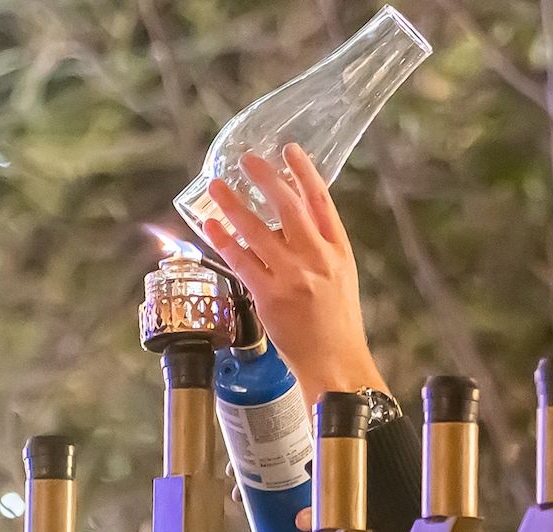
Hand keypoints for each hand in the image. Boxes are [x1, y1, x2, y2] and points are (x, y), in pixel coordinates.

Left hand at [197, 143, 388, 406]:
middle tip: (247, 160)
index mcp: (338, 250)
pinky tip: (211, 226)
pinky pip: (241, 262)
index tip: (288, 150)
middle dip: (265, 178)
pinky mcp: (270, 297)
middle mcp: (316, 258)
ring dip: (233, 205)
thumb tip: (294, 220)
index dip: (304, 171)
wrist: (336, 361)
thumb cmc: (337, 323)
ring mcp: (292, 277)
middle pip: (288, 207)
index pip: (322, 201)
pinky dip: (223, 241)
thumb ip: (320, 247)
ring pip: (257, 231)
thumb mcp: (341, 276)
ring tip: (217, 186)